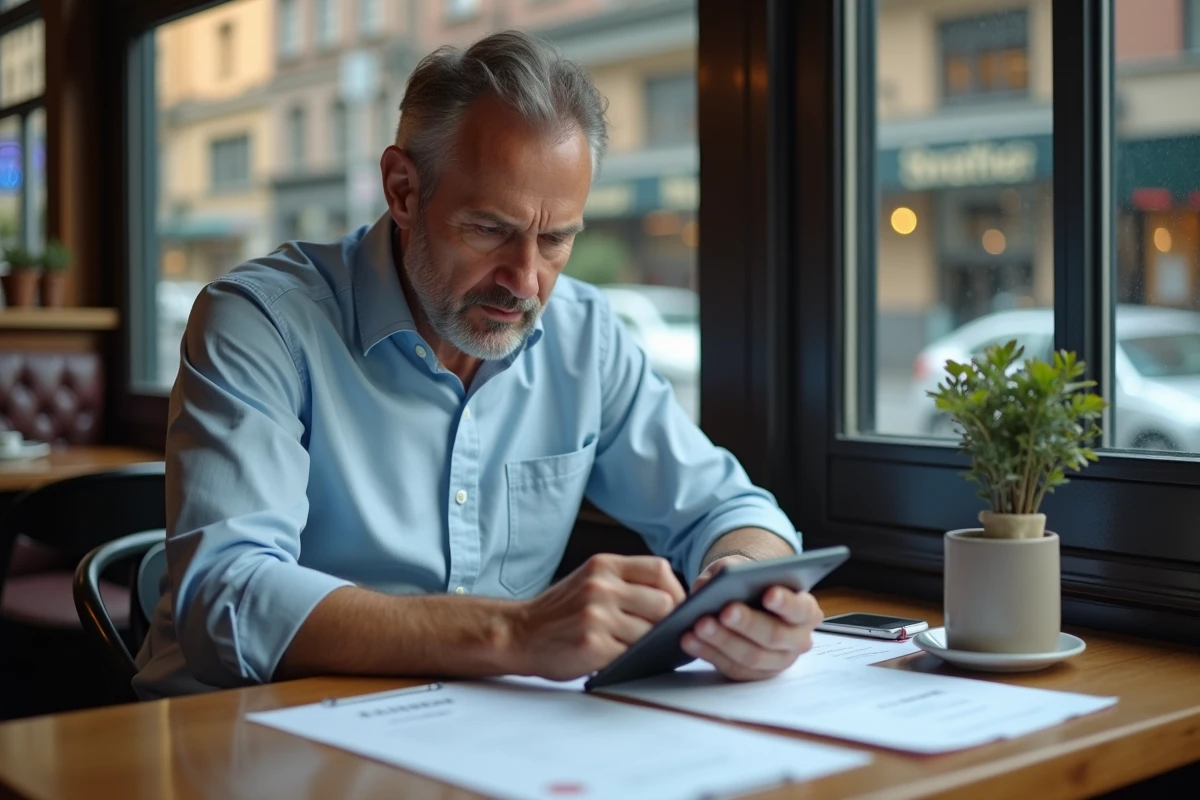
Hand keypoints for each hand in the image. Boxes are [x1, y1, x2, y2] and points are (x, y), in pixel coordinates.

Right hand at [509, 554, 685, 680]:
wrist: (518, 633)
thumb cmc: (560, 611)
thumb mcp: (590, 580)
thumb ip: (625, 582)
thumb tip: (673, 601)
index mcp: (604, 565)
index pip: (660, 570)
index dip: (676, 591)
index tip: (675, 608)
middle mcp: (601, 587)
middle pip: (663, 603)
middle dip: (667, 622)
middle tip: (660, 634)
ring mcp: (597, 616)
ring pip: (650, 633)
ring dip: (650, 645)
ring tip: (639, 648)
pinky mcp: (592, 646)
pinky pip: (631, 655)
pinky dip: (633, 660)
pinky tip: (624, 659)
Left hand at [682, 555, 823, 681]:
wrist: (745, 604)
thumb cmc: (748, 584)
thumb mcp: (740, 568)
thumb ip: (728, 571)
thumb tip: (707, 587)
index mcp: (805, 610)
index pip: (801, 608)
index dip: (786, 603)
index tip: (768, 594)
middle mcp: (797, 640)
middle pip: (775, 636)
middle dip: (748, 624)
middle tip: (725, 611)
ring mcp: (777, 661)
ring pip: (752, 657)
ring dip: (723, 641)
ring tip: (699, 625)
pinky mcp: (754, 675)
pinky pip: (732, 668)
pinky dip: (709, 653)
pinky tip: (689, 640)